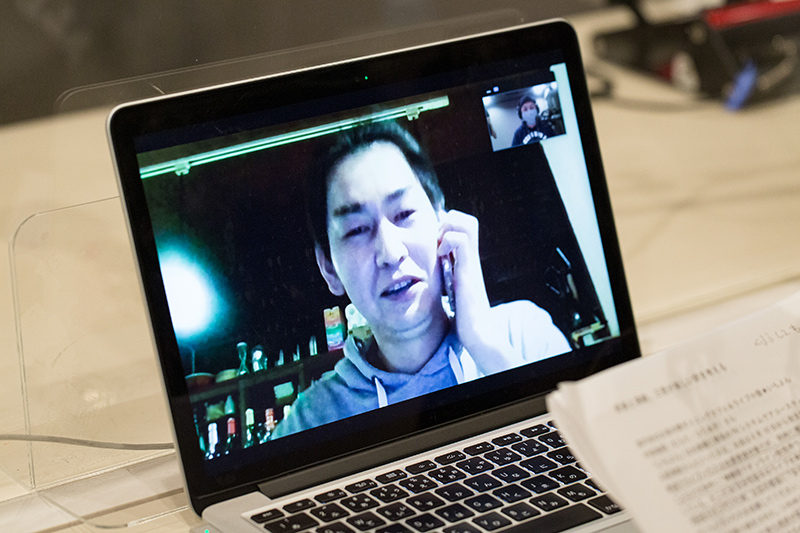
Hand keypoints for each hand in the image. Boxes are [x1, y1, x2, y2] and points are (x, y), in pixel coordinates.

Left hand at [437, 210, 521, 374]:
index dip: (447, 224)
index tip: (435, 239)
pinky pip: (461, 241)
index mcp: (466, 260)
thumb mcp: (452, 288)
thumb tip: (435, 270)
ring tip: (439, 246)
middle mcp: (471, 257)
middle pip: (468, 219)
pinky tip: (441, 257)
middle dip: (448, 221)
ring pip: (467, 223)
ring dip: (448, 228)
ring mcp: (471, 262)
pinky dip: (448, 241)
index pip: (463, 226)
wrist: (478, 332)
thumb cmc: (464, 315)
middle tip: (437, 240)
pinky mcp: (468, 270)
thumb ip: (447, 276)